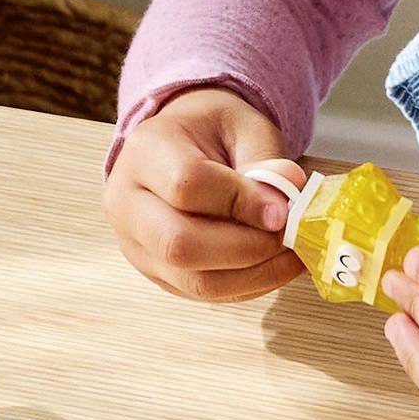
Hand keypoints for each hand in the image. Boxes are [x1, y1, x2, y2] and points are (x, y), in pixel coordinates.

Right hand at [103, 86, 304, 302]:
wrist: (182, 144)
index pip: (186, 186)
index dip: (240, 202)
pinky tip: (274, 266)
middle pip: (180, 244)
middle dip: (247, 247)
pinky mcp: (155, 272)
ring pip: (193, 280)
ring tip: (291, 255)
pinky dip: (247, 285)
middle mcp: (127, 203)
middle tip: (288, 235)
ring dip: (254, 275)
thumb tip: (285, 201)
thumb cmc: (213, 131)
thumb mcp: (244, 127)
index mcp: (145, 152)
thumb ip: (266, 162)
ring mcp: (135, 245)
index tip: (283, 209)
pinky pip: (202, 292)